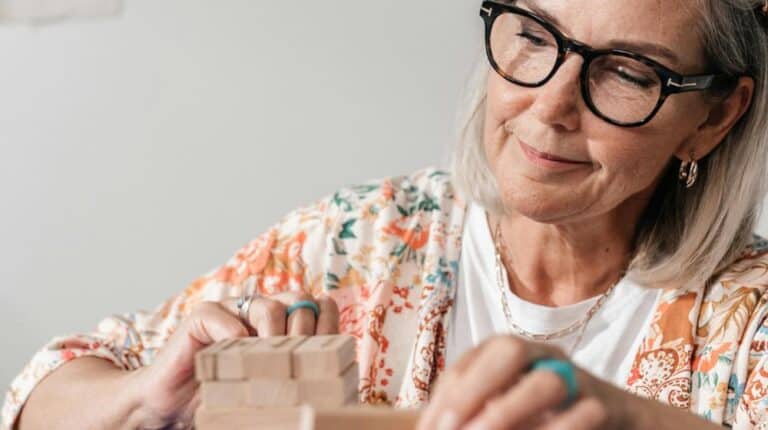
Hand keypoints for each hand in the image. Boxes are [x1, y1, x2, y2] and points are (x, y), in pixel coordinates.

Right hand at [125, 291, 339, 428]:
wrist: (171, 409)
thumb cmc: (223, 399)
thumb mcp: (268, 388)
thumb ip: (295, 374)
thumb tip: (333, 375)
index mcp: (281, 325)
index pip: (317, 306)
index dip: (327, 322)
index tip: (328, 352)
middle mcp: (259, 312)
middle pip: (299, 300)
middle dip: (304, 333)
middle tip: (296, 365)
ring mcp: (232, 311)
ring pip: (268, 307)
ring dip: (273, 337)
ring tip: (268, 367)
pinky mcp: (202, 317)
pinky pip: (223, 316)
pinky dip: (232, 336)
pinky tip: (233, 360)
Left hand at [417, 335, 627, 429]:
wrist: (622, 421)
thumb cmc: (549, 417)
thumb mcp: (508, 409)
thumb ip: (477, 414)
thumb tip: (435, 429)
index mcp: (510, 354)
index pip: (468, 364)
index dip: (444, 399)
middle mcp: (543, 356)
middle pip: (508, 351)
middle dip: (472, 390)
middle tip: (448, 429)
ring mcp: (578, 378)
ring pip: (546, 381)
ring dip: (508, 412)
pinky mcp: (607, 406)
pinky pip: (585, 414)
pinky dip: (558, 429)